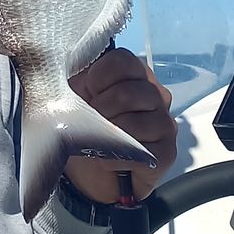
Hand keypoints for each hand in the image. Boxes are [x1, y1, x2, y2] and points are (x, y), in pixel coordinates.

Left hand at [65, 49, 177, 204]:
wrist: (91, 174)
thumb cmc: (87, 128)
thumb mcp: (75, 98)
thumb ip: (77, 79)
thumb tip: (66, 69)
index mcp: (135, 74)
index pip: (123, 60)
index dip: (98, 77)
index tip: (88, 92)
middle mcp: (156, 95)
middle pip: (128, 92)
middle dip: (100, 109)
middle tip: (93, 121)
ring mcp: (165, 123)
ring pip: (134, 122)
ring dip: (108, 135)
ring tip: (100, 141)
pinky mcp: (167, 152)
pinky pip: (140, 151)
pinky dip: (115, 158)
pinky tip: (109, 160)